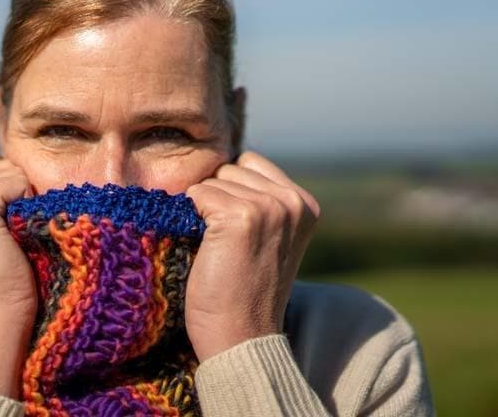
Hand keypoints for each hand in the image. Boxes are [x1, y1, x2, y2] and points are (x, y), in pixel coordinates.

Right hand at [0, 154, 37, 397]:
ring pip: (9, 171)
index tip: (5, 237)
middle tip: (11, 241)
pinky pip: (16, 181)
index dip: (10, 195)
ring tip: (12, 241)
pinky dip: (27, 204)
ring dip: (23, 200)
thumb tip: (18, 170)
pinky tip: (15, 238)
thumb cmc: (0, 289)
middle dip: (17, 195)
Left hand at [184, 151, 320, 361]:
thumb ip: (259, 198)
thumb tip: (222, 160)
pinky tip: (209, 250)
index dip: (231, 193)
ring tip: (221, 250)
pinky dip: (192, 218)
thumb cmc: (244, 289)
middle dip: (218, 200)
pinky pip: (197, 194)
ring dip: (204, 211)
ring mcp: (269, 207)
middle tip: (229, 247)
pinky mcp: (241, 215)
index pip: (249, 162)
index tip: (238, 235)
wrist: (241, 338)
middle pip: (229, 168)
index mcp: (305, 203)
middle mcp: (292, 201)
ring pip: (212, 180)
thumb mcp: (268, 237)